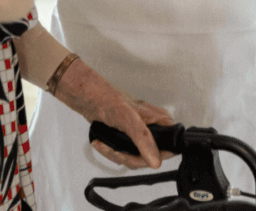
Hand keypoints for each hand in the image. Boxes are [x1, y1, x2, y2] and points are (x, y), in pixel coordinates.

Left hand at [53, 58, 174, 169]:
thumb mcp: (128, 119)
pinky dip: (111, 151)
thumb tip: (156, 161)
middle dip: (130, 157)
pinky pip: (124, 153)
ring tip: (104, 146)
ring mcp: (139, 131)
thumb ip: (143, 139)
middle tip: (115, 151)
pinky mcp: (126, 135)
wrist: (85, 94)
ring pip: (136, 156)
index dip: (155, 156)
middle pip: (151, 155)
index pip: (170, 147)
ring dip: (117, 155)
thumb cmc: (107, 98)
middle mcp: (152, 125)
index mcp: (159, 119)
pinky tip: (101, 144)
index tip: (139, 157)